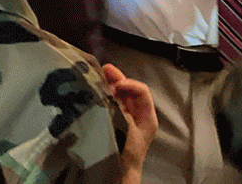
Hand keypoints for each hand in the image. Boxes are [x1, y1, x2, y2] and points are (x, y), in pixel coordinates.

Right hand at [103, 63, 157, 179]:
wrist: (118, 176)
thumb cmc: (125, 154)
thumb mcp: (126, 129)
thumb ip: (120, 108)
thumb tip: (111, 90)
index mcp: (147, 117)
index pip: (142, 91)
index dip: (129, 84)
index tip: (115, 86)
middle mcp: (138, 116)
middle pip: (129, 91)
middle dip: (118, 79)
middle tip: (104, 69)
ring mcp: (126, 120)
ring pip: (119, 97)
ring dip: (109, 86)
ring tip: (97, 76)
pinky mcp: (115, 125)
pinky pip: (111, 106)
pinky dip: (104, 98)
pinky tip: (94, 92)